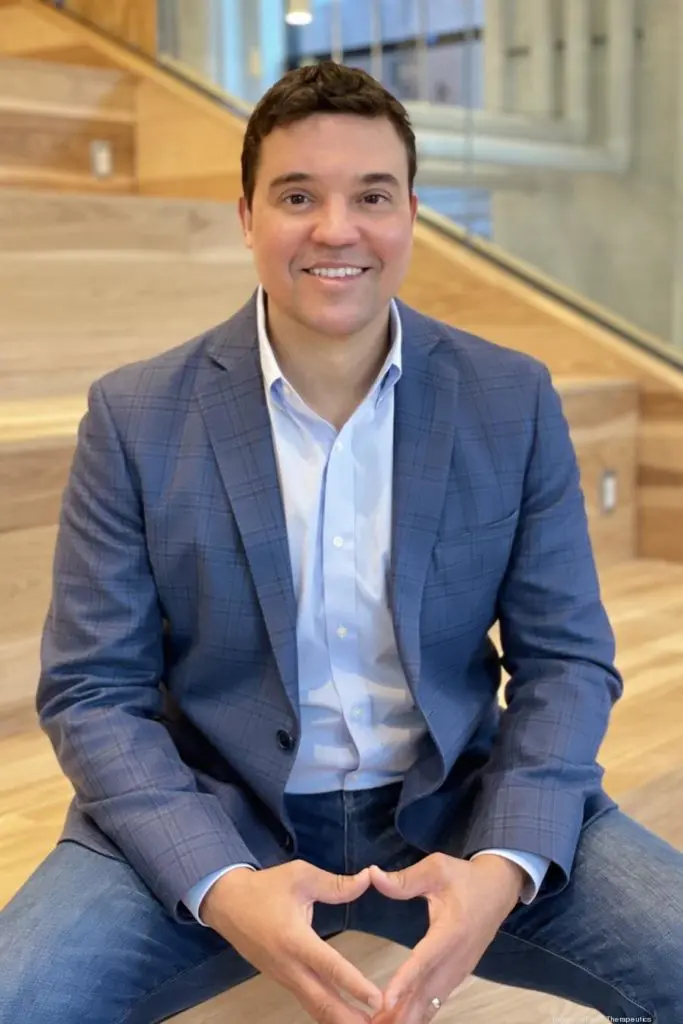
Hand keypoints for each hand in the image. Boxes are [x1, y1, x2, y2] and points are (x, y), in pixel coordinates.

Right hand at [201, 862, 383, 1022]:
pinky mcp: (282, 980)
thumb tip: (369, 878)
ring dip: (339, 1020)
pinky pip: (307, 1001)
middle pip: (322, 1002)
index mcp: (295, 939)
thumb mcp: (300, 876)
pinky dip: (327, 1013)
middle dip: (349, 1018)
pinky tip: (343, 1016)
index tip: (377, 999)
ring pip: (314, 1008)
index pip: (329, 967)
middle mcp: (290, 966)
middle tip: (378, 1023)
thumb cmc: (265, 888)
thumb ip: (335, 884)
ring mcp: (284, 977)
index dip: (354, 985)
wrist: (226, 903)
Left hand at [368, 853, 524, 1022]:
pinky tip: (399, 1022)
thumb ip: (405, 879)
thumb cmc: (465, 878)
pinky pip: (436, 1002)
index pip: (425, 960)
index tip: (385, 1000)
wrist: (499, 889)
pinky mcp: (457, 976)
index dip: (405, 981)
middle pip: (426, 992)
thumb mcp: (436, 868)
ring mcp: (458, 971)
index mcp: (451, 932)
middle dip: (401, 1011)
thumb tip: (372, 875)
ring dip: (407, 1017)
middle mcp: (456, 959)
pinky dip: (418, 1015)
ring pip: (431, 1003)